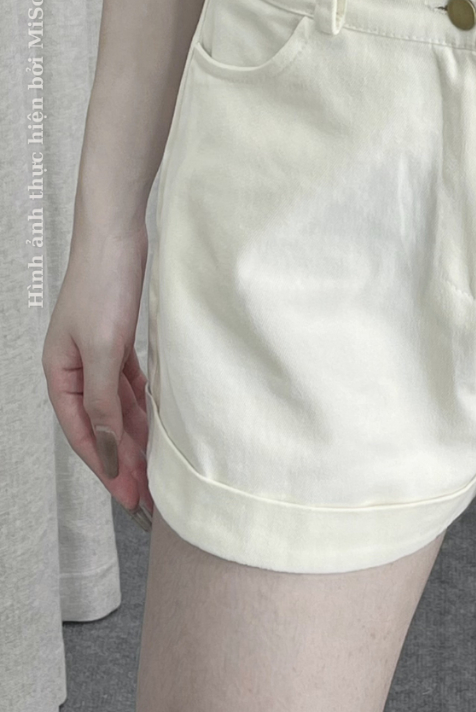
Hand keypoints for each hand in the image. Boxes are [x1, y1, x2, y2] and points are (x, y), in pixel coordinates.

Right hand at [42, 221, 153, 528]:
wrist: (117, 235)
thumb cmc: (104, 286)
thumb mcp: (104, 349)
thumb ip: (102, 400)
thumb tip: (105, 448)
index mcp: (61, 374)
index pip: (84, 435)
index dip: (107, 468)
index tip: (129, 498)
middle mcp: (76, 369)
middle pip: (100, 426)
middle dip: (123, 462)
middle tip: (148, 498)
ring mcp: (98, 354)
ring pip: (116, 408)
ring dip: (134, 438)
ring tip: (154, 471)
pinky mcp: (119, 340)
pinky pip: (130, 386)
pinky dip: (141, 408)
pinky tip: (155, 426)